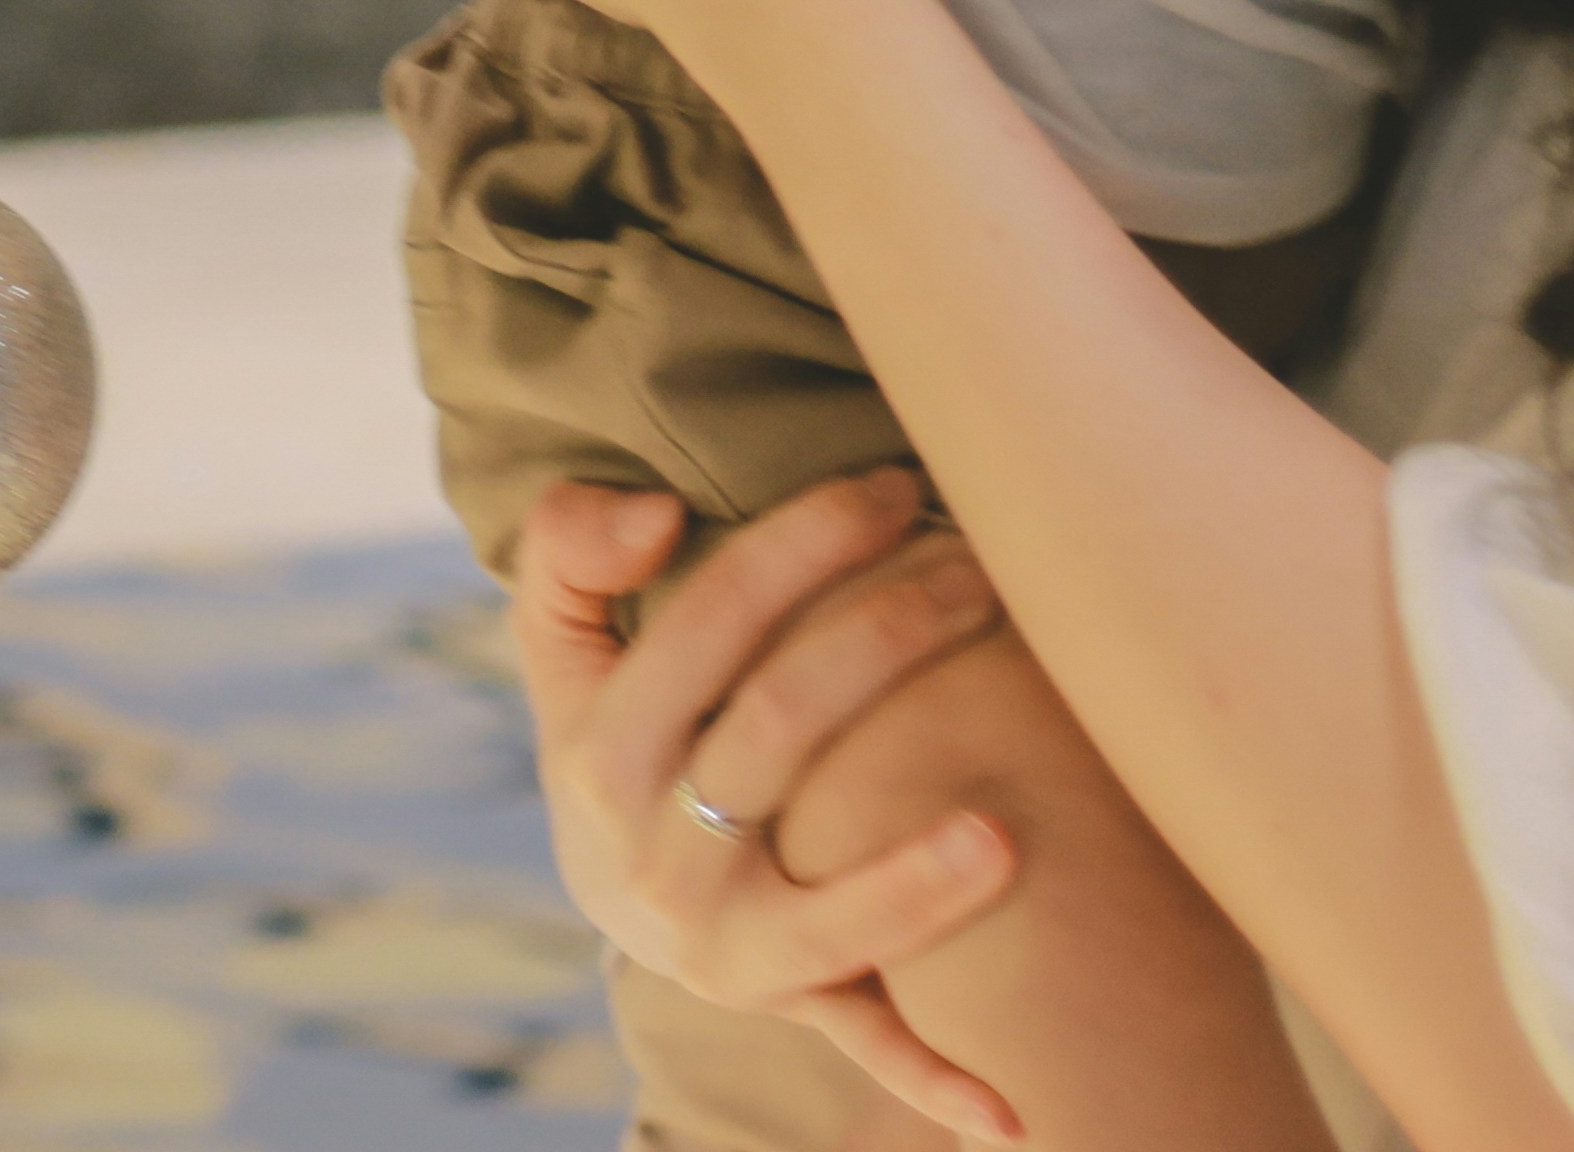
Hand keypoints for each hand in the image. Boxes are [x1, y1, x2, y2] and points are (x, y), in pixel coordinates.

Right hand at [503, 472, 1031, 1140]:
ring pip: (827, 920)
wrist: (616, 888)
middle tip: (984, 567)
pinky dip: (936, 1085)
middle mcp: (657, 862)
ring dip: (916, 885)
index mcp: (600, 756)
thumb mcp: (561, 646)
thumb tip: (656, 511)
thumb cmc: (617, 730)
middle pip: (778, 737)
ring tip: (1007, 831)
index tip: (888, 484)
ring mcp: (727, 947)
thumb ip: (566, 551)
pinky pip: (863, 1047)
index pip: (705, 629)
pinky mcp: (791, 1006)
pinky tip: (1013, 1118)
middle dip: (887, 638)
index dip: (798, 546)